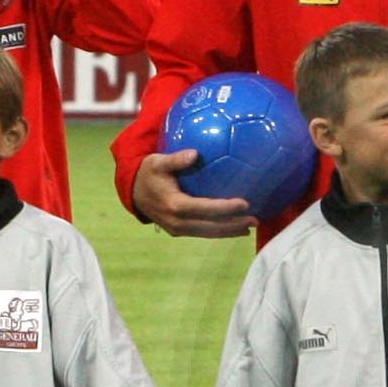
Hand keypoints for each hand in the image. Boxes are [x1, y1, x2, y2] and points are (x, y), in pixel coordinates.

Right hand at [128, 152, 259, 236]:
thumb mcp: (157, 162)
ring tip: (250, 227)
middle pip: (211, 226)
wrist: (132, 192)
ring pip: (208, 233)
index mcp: (174, 205)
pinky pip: (201, 233)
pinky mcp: (177, 231)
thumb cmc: (148, 173)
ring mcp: (176, 229)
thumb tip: (195, 153)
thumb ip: (176, 159)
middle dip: (234, 225)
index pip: (205, 208)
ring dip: (229, 231)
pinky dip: (218, 231)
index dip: (226, 208)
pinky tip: (234, 227)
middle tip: (256, 220)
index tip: (245, 203)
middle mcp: (177, 221)